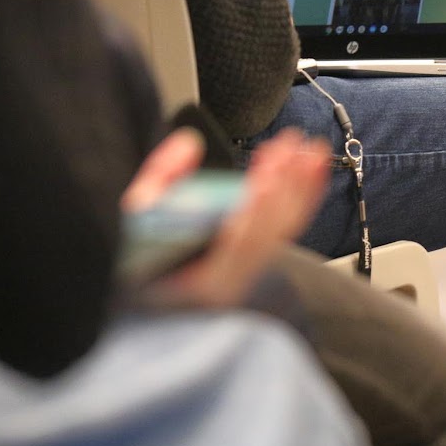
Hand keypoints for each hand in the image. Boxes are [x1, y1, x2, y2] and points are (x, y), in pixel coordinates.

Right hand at [121, 128, 331, 307]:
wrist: (144, 300)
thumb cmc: (134, 262)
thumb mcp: (132, 220)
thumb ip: (159, 178)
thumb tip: (189, 145)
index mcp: (202, 281)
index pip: (236, 244)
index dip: (254, 212)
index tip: (265, 181)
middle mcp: (233, 282)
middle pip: (271, 230)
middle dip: (285, 184)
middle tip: (292, 145)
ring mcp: (246, 272)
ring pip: (284, 228)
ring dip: (300, 186)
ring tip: (311, 150)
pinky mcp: (253, 259)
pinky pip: (285, 228)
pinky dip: (301, 197)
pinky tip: (312, 170)